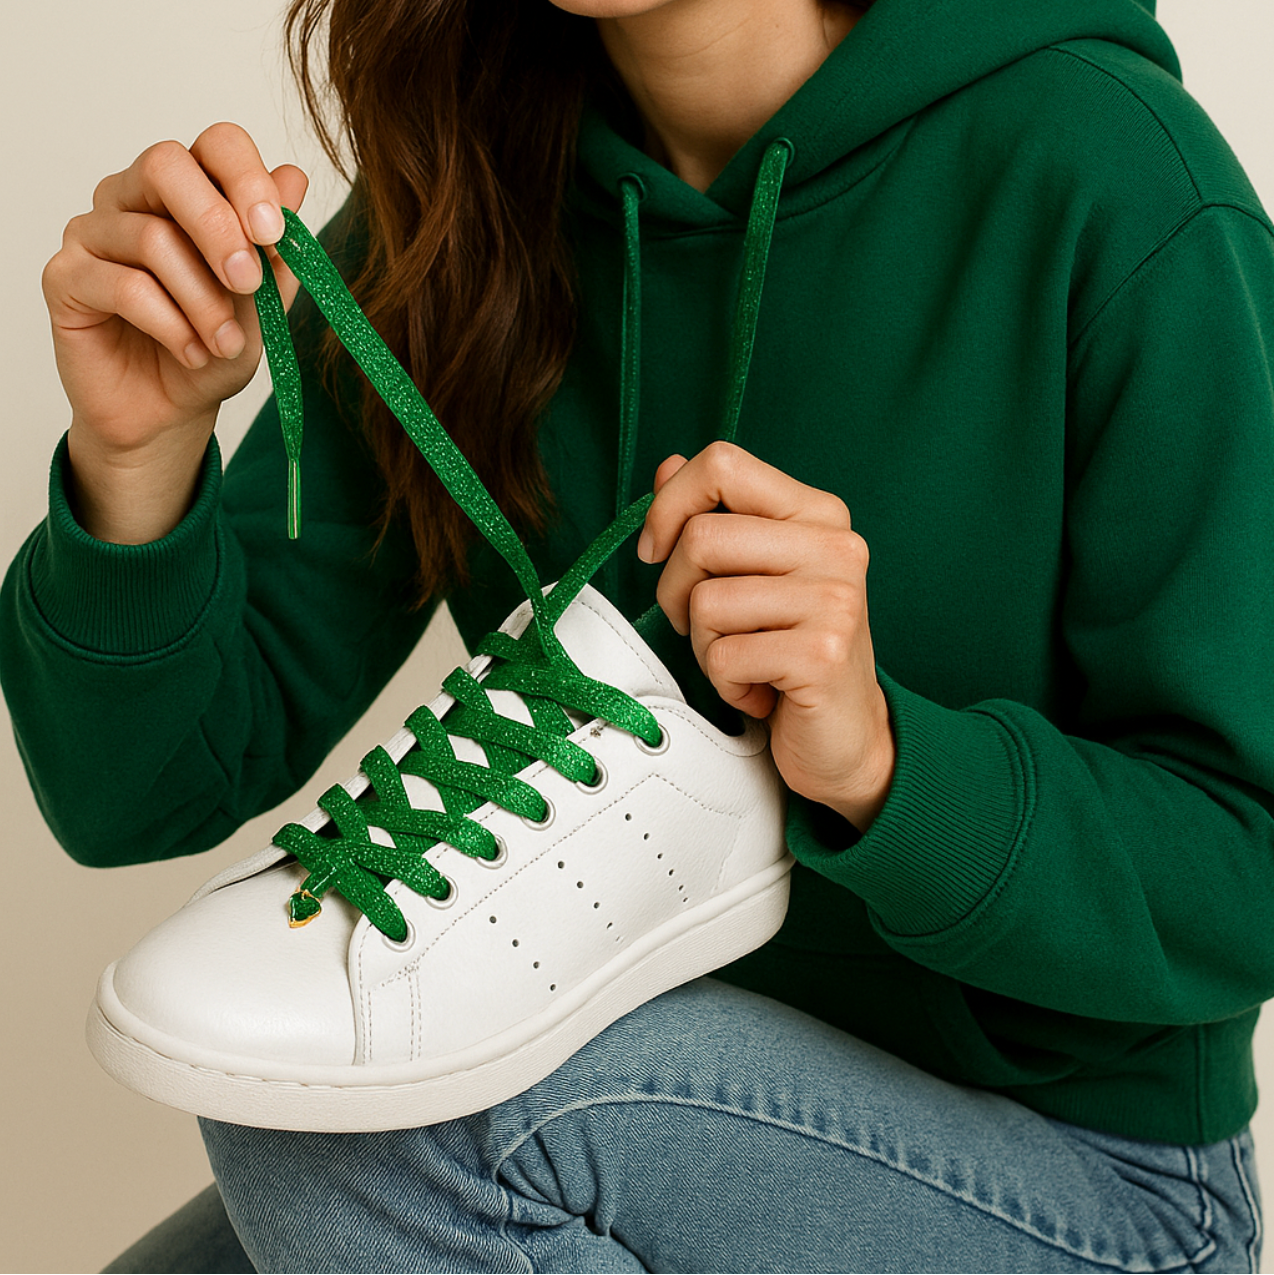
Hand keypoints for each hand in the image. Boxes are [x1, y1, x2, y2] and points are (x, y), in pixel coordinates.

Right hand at [41, 122, 307, 541]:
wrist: (171, 413)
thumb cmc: (215, 350)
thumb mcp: (264, 305)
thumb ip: (276, 248)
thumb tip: (294, 177)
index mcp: (190, 192)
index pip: (215, 144)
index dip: (246, 178)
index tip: (274, 232)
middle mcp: (134, 197)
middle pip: (167, 165)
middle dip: (219, 227)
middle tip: (248, 285)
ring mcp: (93, 232)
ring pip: (151, 238)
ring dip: (203, 302)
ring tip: (224, 345)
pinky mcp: (65, 277)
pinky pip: (123, 285)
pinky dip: (171, 326)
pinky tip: (192, 353)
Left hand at [638, 441, 895, 832]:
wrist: (847, 735)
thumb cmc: (791, 650)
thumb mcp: (752, 576)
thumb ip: (713, 517)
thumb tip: (666, 467)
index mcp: (818, 514)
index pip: (723, 464)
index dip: (669, 504)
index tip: (656, 550)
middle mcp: (836, 546)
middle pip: (701, 538)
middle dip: (677, 592)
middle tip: (709, 629)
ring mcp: (835, 599)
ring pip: (705, 602)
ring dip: (705, 645)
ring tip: (746, 660)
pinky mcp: (822, 653)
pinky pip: (723, 656)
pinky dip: (726, 683)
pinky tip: (760, 690)